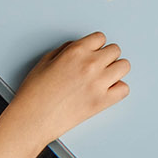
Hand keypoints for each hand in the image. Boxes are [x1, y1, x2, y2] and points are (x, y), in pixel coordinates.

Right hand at [0, 32, 129, 154]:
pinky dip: (118, 89)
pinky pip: (124, 89)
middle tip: (98, 65)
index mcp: (76, 52)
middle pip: (115, 50)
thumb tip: (78, 47)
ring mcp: (98, 83)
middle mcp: (90, 64)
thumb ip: (66, 50)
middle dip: (107, 56)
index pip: (100, 37)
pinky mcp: (102, 101)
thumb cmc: (34, 94)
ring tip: (105, 76)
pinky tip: (107, 91)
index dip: (96, 45)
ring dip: (115, 70)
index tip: (93, 51)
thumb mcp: (45, 61)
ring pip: (124, 66)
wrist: (32, 119)